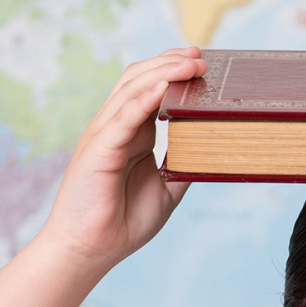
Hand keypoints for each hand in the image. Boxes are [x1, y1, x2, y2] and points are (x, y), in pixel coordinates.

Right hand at [39, 47, 208, 269]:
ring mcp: (104, 135)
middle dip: (171, 63)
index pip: (150, 88)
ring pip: (132, 90)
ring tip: (192, 64)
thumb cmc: (124, 221)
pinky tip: (164, 88)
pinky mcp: (98, 150)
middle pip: (140, 79)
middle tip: (202, 57)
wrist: (91, 249)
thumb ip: (184, 166)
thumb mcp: (167, 189)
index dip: (173, 71)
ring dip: (164, 73)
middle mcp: (115, 127)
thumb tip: (214, 151)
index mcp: (131, 134)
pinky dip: (144, 100)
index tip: (202, 63)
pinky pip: (123, 117)